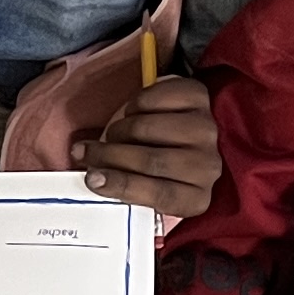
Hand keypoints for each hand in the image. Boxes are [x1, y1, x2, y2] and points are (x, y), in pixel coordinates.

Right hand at [74, 74, 216, 218]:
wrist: (178, 132)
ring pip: (151, 128)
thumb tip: (94, 180)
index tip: (92, 179)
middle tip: (86, 152)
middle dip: (111, 156)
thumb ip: (126, 192)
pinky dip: (135, 104)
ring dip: (121, 130)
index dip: (123, 186)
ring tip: (113, 135)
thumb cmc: (153, 168)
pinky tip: (133, 113)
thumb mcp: (144, 189)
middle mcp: (208, 166)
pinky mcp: (199, 96)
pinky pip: (156, 98)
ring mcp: (206, 129)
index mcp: (195, 198)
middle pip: (154, 161)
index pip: (161, 195)